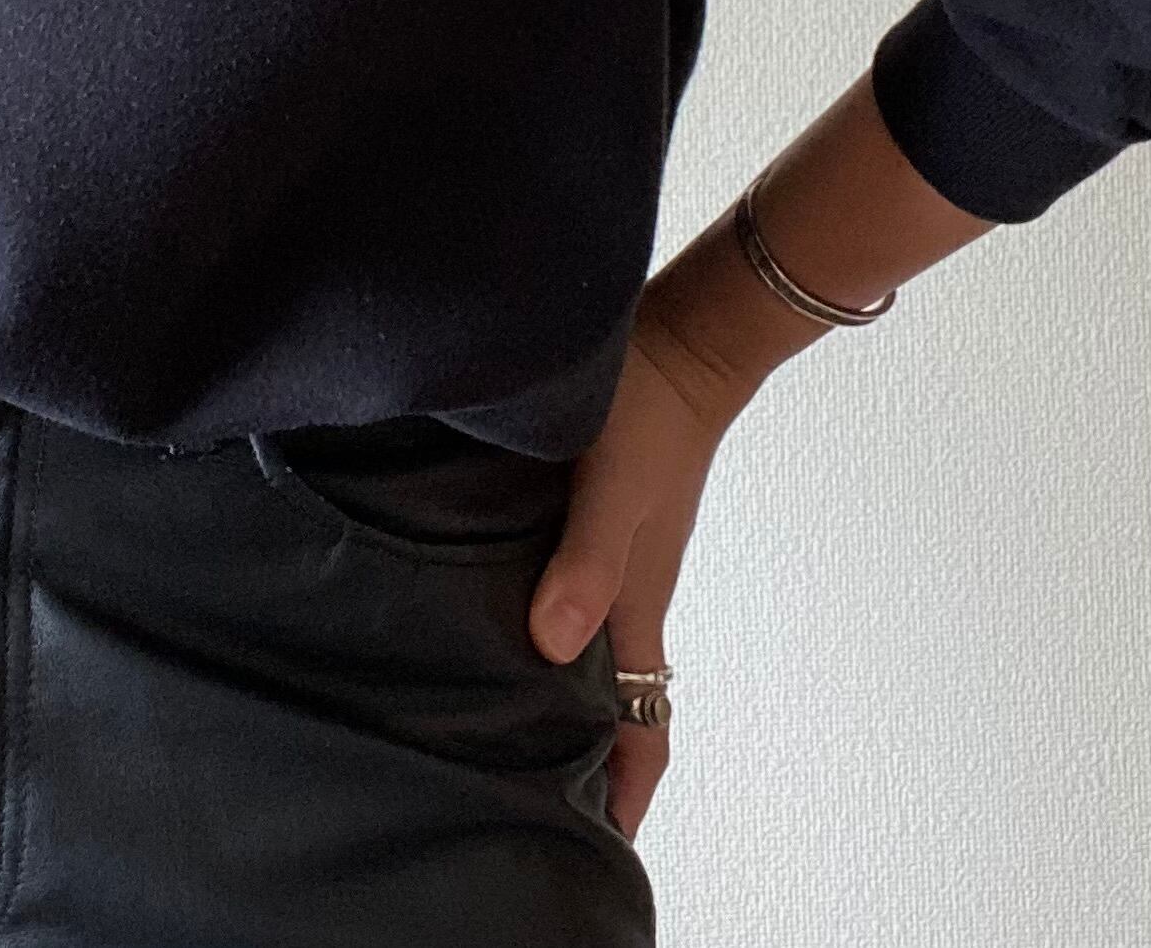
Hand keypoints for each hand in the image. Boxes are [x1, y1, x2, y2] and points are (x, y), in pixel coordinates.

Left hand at [524, 295, 747, 840]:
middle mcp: (628, 587)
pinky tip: (496, 610)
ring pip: (590, 643)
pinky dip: (550, 620)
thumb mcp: (613, 488)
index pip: (645, 719)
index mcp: (638, 600)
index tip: (597, 840)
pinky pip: (572, 588)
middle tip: (524, 790)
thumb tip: (548, 649)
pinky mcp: (593, 511)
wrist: (678, 335)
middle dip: (585, 750)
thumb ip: (585, 563)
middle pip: (614, 694)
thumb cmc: (649, 409)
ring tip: (499, 716)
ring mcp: (613, 548)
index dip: (628, 785)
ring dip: (561, 686)